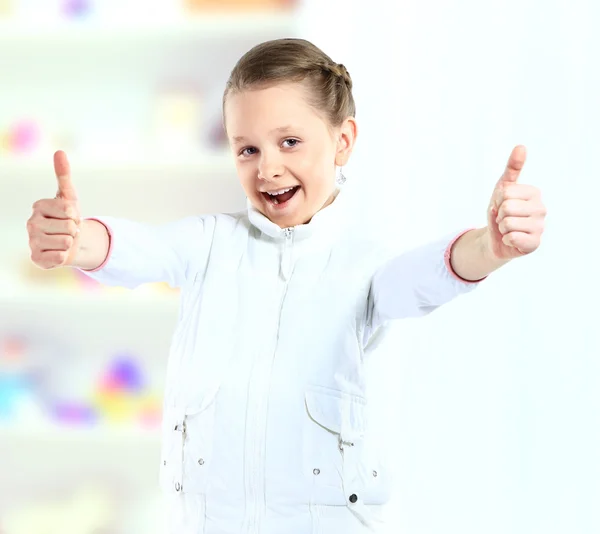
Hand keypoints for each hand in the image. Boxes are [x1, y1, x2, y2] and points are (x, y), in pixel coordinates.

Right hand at [27, 150, 81, 268]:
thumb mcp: (69, 196)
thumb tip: (59, 151)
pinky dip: (64, 256)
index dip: (76, 216)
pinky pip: (59, 258)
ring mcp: (32, 242)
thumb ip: (64, 175)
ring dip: (70, 243)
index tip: (70, 217)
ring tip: (64, 241)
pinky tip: (58, 253)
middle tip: (68, 231)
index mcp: (38, 206)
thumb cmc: (69, 218)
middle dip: (74, 230)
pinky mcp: (36, 259)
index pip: (68, 210)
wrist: (71, 242)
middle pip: (69, 227)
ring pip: (65, 242)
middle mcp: (31, 223)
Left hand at [485, 145, 545, 260]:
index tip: (501, 205)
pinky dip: (506, 239)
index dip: (497, 200)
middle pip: (507, 207)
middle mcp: (541, 209)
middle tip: (504, 218)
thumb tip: (521, 146)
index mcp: (534, 193)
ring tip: (508, 228)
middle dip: (499, 215)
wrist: (495, 237)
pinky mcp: (535, 243)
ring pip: (508, 223)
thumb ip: (512, 168)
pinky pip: (512, 238)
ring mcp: (540, 227)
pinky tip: (511, 239)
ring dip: (502, 228)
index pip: (505, 193)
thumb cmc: (500, 211)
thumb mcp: (502, 188)